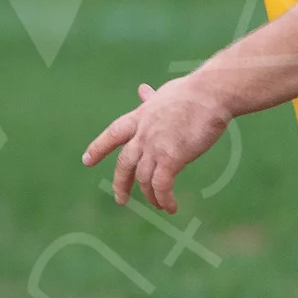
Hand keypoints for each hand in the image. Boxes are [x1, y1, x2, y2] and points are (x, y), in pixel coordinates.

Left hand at [82, 74, 231, 213]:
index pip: (112, 134)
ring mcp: (154, 146)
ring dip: (150, 195)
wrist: (210, 93)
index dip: (98, 148)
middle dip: (121, 183)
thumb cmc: (193, 91)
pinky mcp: (171, 157)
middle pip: (124, 163)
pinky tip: (170, 207)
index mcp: (139, 117)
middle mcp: (142, 133)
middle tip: (121, 199)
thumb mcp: (164, 93)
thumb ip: (151, 99)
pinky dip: (164, 198)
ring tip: (159, 205)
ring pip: (143, 178)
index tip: (87, 161)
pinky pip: (161, 185)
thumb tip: (143, 90)